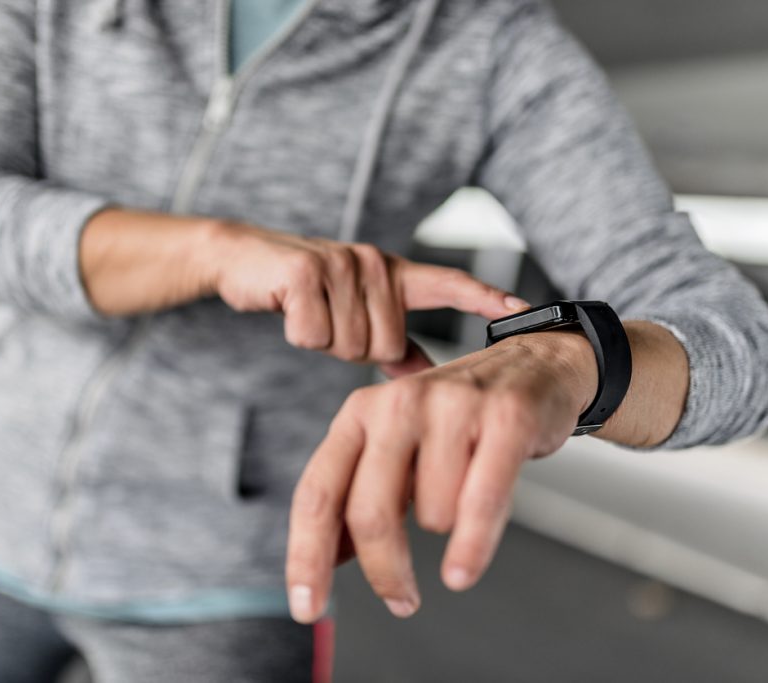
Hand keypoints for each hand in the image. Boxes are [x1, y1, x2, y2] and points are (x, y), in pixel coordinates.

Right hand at [207, 222, 526, 362]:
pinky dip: (298, 333)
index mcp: (393, 275)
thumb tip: (428, 378)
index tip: (523, 309)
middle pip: (384, 345)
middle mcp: (375, 264)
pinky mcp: (308, 272)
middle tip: (327, 321)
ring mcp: (343, 264)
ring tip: (309, 313)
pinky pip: (315, 335)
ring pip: (349, 345)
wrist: (245, 261)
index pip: (449, 284)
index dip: (486, 298)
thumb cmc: (303, 294)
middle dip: (352, 348)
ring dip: (323, 342)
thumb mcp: (353, 315)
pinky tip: (289, 309)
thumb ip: (392, 345)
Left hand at [284, 330, 597, 622]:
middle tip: (401, 600)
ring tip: (468, 491)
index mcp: (359, 413)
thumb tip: (329, 560)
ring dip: (451, 527)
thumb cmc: (457, 418)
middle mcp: (397, 403)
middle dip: (385, 572)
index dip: (307, 557)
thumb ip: (358, 495)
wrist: (534, 364)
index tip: (306, 608)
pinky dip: (471, 548)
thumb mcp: (395, 447)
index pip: (316, 493)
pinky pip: (480, 504)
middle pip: (370, 513)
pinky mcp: (505, 419)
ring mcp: (451, 408)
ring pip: (434, 515)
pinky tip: (460, 572)